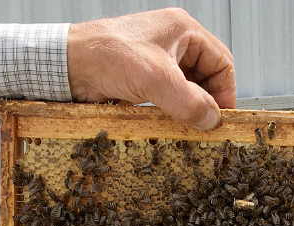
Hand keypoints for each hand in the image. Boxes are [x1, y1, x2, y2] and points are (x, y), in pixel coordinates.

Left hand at [67, 7, 235, 129]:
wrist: (67, 65)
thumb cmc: (107, 56)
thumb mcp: (157, 80)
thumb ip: (190, 102)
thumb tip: (212, 120)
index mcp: (183, 30)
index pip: (221, 61)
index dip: (226, 91)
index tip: (221, 118)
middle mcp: (173, 43)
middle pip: (207, 76)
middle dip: (208, 101)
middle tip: (205, 126)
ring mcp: (158, 61)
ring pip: (188, 89)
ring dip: (190, 108)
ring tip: (188, 127)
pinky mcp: (144, 78)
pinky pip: (170, 97)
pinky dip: (174, 111)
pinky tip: (171, 124)